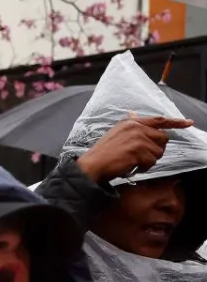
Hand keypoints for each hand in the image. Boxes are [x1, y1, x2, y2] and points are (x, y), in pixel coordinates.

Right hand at [77, 116, 192, 183]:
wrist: (93, 165)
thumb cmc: (104, 153)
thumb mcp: (116, 133)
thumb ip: (130, 125)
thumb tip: (133, 113)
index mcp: (131, 122)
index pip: (159, 120)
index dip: (176, 122)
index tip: (188, 123)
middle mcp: (136, 127)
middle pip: (163, 139)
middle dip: (156, 150)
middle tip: (141, 157)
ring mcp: (137, 138)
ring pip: (158, 152)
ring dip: (148, 161)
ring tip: (133, 162)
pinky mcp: (138, 151)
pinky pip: (152, 162)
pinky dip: (143, 168)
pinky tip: (131, 167)